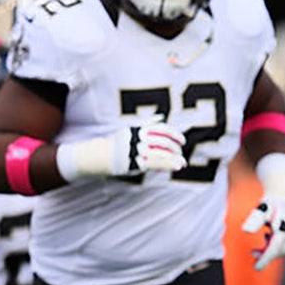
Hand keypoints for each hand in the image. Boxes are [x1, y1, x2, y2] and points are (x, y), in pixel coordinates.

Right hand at [57, 116, 185, 180]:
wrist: (101, 155)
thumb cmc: (119, 143)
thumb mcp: (133, 129)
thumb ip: (148, 124)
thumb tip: (162, 116)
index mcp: (139, 130)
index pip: (161, 129)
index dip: (174, 134)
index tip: (182, 141)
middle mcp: (138, 139)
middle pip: (162, 141)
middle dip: (174, 148)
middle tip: (180, 154)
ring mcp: (137, 151)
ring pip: (160, 153)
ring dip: (174, 158)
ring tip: (182, 163)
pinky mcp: (136, 162)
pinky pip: (155, 163)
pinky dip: (168, 165)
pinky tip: (177, 167)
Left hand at [241, 194, 284, 270]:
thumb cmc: (271, 204)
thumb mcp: (262, 209)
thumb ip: (255, 220)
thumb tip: (246, 230)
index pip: (275, 248)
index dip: (265, 259)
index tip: (255, 268)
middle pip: (278, 251)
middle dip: (265, 254)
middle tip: (253, 252)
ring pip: (283, 251)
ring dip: (271, 250)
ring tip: (264, 239)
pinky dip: (277, 248)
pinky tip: (271, 239)